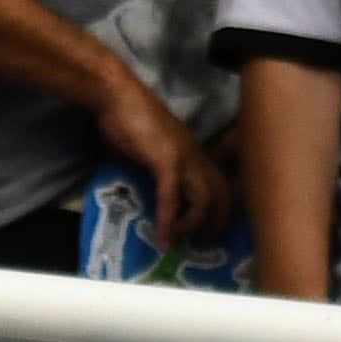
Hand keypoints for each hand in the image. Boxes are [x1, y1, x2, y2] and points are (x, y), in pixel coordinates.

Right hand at [94, 69, 230, 243]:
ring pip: (205, 198)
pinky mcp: (165, 160)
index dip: (221, 208)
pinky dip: (168, 220)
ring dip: (194, 225)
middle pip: (222, 193)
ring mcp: (183, 158)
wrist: (118, 97)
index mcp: (194, 152)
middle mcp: (196, 156)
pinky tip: (162, 238)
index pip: (221, 182)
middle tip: (204, 244)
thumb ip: (155, 166)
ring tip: (179, 242)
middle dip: (218, 222)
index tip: (210, 229)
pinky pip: (172, 196)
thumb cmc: (129, 119)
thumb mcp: (149, 148)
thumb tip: (150, 186)